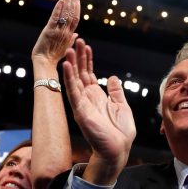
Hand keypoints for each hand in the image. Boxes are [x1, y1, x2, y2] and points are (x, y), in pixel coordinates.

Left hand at [31, 0, 79, 65]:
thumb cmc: (53, 56)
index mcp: (70, 35)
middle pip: (72, 14)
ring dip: (67, 2)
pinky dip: (58, 9)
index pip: (75, 19)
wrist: (44, 62)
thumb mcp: (65, 48)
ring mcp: (58, 31)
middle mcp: (65, 32)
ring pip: (65, 14)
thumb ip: (71, 39)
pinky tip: (60, 1)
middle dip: (73, 2)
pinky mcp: (49, 31)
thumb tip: (77, 34)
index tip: (77, 0)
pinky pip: (55, 18)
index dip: (77, 9)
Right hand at [63, 40, 135, 180]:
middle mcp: (87, 98)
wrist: (118, 149)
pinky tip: (66, 66)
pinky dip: (69, 79)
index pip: (88, 74)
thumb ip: (115, 91)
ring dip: (71, 64)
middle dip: (78, 57)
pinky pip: (73, 92)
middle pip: (80, 73)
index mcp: (97, 97)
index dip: (86, 60)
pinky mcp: (80, 111)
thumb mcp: (121, 105)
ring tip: (69, 49)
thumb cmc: (121, 131)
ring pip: (74, 80)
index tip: (85, 45)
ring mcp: (82, 104)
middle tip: (76, 40)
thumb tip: (112, 77)